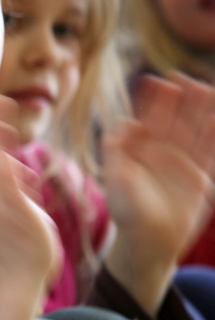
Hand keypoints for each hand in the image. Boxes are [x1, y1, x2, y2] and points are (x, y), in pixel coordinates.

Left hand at [103, 73, 214, 313]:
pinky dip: (213, 138)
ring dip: (201, 112)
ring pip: (195, 132)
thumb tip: (124, 124)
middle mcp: (164, 152)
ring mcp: (184, 163)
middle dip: (181, 100)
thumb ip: (116, 150)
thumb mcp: (115, 178)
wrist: (148, 241)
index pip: (150, 118)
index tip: (157, 81)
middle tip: (186, 78)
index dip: (154, 101)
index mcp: (141, 149)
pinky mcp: (201, 178)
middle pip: (176, 120)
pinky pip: (209, 153)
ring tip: (206, 90)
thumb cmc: (125, 211)